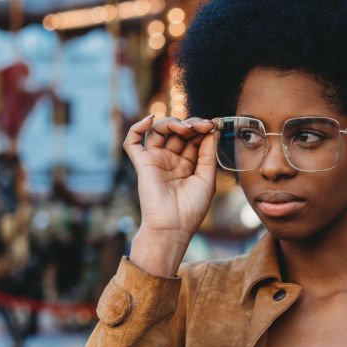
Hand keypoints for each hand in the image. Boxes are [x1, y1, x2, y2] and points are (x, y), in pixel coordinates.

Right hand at [123, 114, 217, 239]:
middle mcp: (171, 160)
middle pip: (177, 132)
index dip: (202, 129)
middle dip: (191, 124)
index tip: (214, 124)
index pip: (193, 138)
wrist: (173, 226)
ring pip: (158, 131)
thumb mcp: (207, 179)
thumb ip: (208, 155)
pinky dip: (138, 127)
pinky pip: (132, 141)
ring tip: (185, 128)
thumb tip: (211, 132)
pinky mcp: (142, 163)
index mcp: (188, 164)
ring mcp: (156, 160)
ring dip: (171, 123)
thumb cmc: (191, 208)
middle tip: (202, 126)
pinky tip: (150, 120)